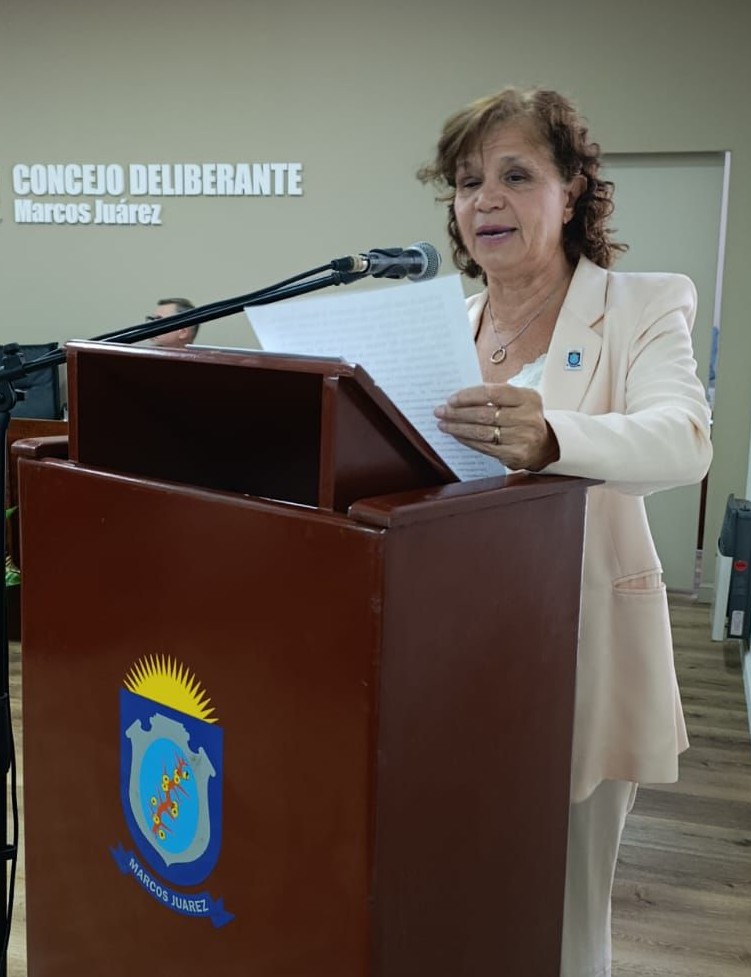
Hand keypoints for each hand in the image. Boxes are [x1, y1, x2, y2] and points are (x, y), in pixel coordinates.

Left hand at [434, 383, 559, 470]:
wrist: (546, 444)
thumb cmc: (524, 417)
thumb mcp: (519, 400)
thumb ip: (496, 395)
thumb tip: (460, 398)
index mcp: (528, 398)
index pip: (493, 393)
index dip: (469, 396)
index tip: (451, 399)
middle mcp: (528, 418)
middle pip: (484, 414)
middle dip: (457, 413)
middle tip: (440, 411)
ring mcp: (522, 438)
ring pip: (482, 432)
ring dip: (458, 428)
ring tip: (443, 424)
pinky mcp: (515, 455)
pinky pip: (484, 447)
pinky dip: (467, 441)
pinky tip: (457, 435)